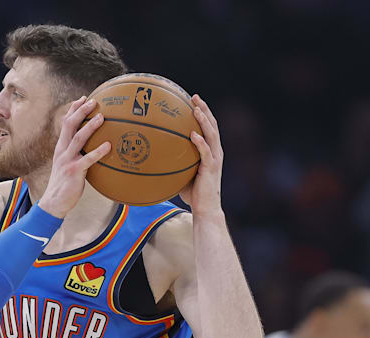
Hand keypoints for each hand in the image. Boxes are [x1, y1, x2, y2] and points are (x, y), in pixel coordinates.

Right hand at [38, 97, 112, 218]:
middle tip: (94, 101)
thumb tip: (93, 146)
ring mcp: (67, 160)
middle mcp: (62, 151)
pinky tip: (108, 146)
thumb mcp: (67, 164)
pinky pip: (87, 159)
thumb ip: (76, 154)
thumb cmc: (64, 184)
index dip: (74, 110)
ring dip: (90, 127)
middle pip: (69, 125)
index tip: (84, 99)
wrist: (54, 202)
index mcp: (61, 147)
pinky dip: (98, 152)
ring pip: (78, 139)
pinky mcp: (73, 172)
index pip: (65, 123)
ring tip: (101, 117)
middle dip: (81, 111)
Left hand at [177, 94, 223, 216]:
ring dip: (204, 120)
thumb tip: (153, 156)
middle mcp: (215, 152)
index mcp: (210, 151)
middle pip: (212, 125)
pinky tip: (193, 134)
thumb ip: (173, 162)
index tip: (192, 101)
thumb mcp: (181, 173)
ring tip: (196, 109)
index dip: (203, 113)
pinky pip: (206, 153)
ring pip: (212, 135)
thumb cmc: (193, 193)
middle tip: (194, 97)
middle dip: (204, 109)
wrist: (205, 208)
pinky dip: (200, 142)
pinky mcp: (211, 169)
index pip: (208, 127)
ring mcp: (214, 159)